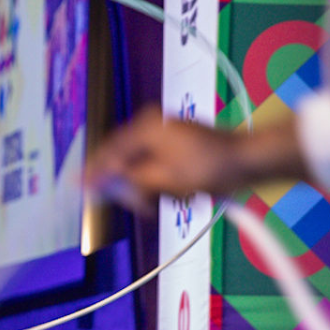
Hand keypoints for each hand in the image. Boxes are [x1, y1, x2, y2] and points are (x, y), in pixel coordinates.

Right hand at [86, 106, 309, 211]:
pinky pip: (163, 167)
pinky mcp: (182, 146)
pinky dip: (166, 183)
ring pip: (146, 166)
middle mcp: (155, 125)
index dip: (95, 172)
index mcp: (147, 127)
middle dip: (134, 185)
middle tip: (143, 204)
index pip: (110, 150)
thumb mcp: (164, 179)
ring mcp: (169, 135)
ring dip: (153, 187)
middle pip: (127, 159)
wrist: (249, 161)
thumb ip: (132, 179)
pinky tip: (183, 192)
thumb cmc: (210, 166)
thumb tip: (108, 181)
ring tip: (172, 197)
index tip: (80, 187)